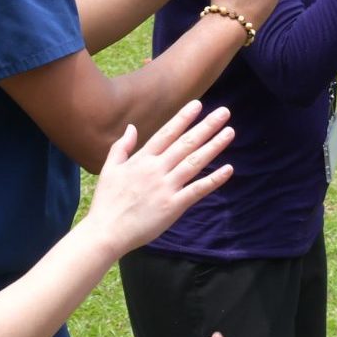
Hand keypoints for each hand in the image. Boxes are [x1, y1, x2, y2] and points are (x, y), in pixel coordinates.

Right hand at [80, 101, 236, 253]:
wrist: (107, 231)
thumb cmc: (107, 202)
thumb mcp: (109, 169)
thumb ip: (122, 147)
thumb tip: (132, 127)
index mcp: (142, 159)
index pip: (167, 133)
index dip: (183, 118)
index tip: (198, 105)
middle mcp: (156, 169)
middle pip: (186, 143)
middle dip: (206, 126)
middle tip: (225, 112)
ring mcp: (166, 187)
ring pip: (195, 162)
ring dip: (214, 146)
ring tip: (230, 132)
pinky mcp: (173, 206)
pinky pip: (197, 190)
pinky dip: (214, 180)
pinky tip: (228, 169)